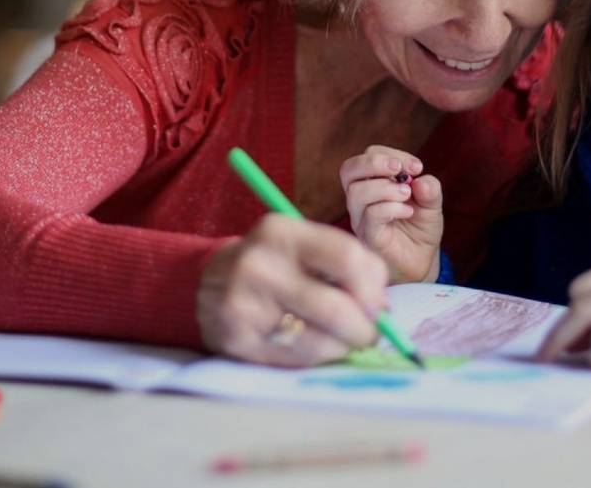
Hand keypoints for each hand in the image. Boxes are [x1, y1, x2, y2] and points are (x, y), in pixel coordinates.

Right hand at [197, 214, 388, 365]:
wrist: (206, 284)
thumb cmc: (272, 265)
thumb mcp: (302, 248)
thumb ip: (346, 267)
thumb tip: (384, 308)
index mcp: (282, 231)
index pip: (347, 256)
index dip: (373, 287)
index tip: (379, 305)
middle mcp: (260, 264)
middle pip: (337, 308)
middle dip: (365, 329)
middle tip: (369, 334)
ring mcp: (244, 303)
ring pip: (320, 340)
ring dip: (344, 347)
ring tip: (344, 342)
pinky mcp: (237, 338)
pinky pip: (296, 358)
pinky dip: (318, 357)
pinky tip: (316, 347)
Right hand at [340, 145, 443, 283]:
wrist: (422, 262)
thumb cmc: (420, 229)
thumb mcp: (431, 203)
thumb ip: (430, 188)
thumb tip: (420, 178)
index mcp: (372, 183)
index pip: (369, 155)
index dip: (391, 154)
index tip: (417, 167)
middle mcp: (361, 199)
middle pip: (349, 169)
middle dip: (375, 163)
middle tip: (399, 170)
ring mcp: (361, 219)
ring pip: (356, 192)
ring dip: (385, 187)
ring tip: (407, 195)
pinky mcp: (368, 237)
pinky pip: (370, 216)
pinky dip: (391, 208)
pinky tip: (408, 212)